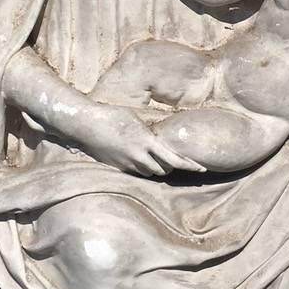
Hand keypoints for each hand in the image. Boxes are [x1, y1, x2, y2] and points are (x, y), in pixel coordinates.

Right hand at [77, 103, 205, 177]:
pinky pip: (135, 172)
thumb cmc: (112, 115)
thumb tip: (161, 135)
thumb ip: (150, 131)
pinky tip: (137, 157)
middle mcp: (138, 156)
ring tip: (152, 156)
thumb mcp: (136, 118)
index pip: (175, 159)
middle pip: (164, 170)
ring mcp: (127, 164)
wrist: (86, 124)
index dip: (190, 166)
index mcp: (146, 142)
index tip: (202, 170)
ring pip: (150, 173)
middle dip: (170, 167)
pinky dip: (141, 167)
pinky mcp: (117, 167)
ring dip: (155, 168)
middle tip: (172, 159)